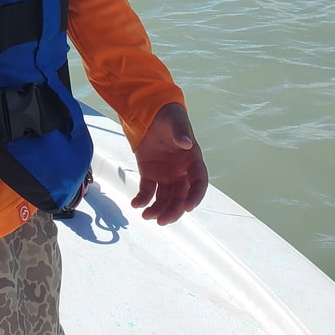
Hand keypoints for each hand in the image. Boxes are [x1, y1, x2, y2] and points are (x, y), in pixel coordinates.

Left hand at [131, 103, 208, 224]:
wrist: (148, 112)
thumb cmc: (167, 115)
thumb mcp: (175, 120)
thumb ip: (180, 132)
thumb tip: (186, 143)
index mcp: (192, 160)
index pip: (199, 182)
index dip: (196, 196)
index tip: (188, 207)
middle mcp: (181, 172)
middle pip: (181, 197)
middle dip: (173, 211)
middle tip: (162, 221)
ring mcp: (165, 175)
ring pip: (165, 199)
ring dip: (158, 210)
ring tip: (146, 216)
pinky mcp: (149, 174)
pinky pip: (147, 191)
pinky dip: (142, 199)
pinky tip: (135, 204)